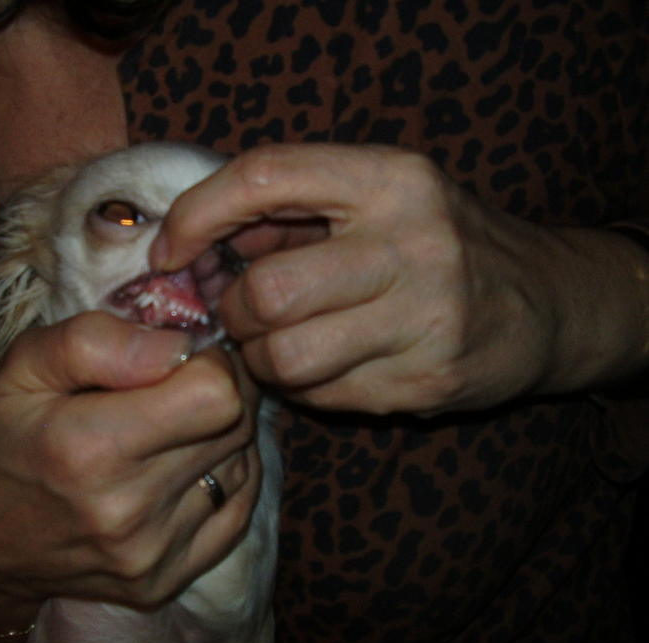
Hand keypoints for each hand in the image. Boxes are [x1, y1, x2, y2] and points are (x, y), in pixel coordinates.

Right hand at [0, 312, 260, 642]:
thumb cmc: (3, 440)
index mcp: (89, 448)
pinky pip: (237, 510)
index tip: (180, 358)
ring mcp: (150, 553)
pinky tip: (188, 461)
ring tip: (177, 423)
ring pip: (242, 465)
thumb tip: (178, 346)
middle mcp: (128, 510)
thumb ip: (94, 341)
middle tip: (182, 382)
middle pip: (236, 427)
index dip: (210, 362)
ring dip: (224, 433)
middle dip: (222, 390)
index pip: (218, 396)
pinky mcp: (165, 579)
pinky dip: (225, 476)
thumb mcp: (21, 368)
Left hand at [152, 144, 648, 415]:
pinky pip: (323, 397)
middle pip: (267, 291)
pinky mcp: (430, 380)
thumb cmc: (435, 241)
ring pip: (286, 358)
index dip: (196, 216)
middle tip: (241, 313)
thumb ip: (288, 212)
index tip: (168, 252)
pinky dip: (305, 388)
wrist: (541, 303)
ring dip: (262, 359)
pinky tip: (327, 367)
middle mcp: (413, 242)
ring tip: (280, 344)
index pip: (264, 177)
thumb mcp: (374, 198)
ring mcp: (427, 317)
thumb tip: (191, 244)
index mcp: (389, 178)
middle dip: (233, 312)